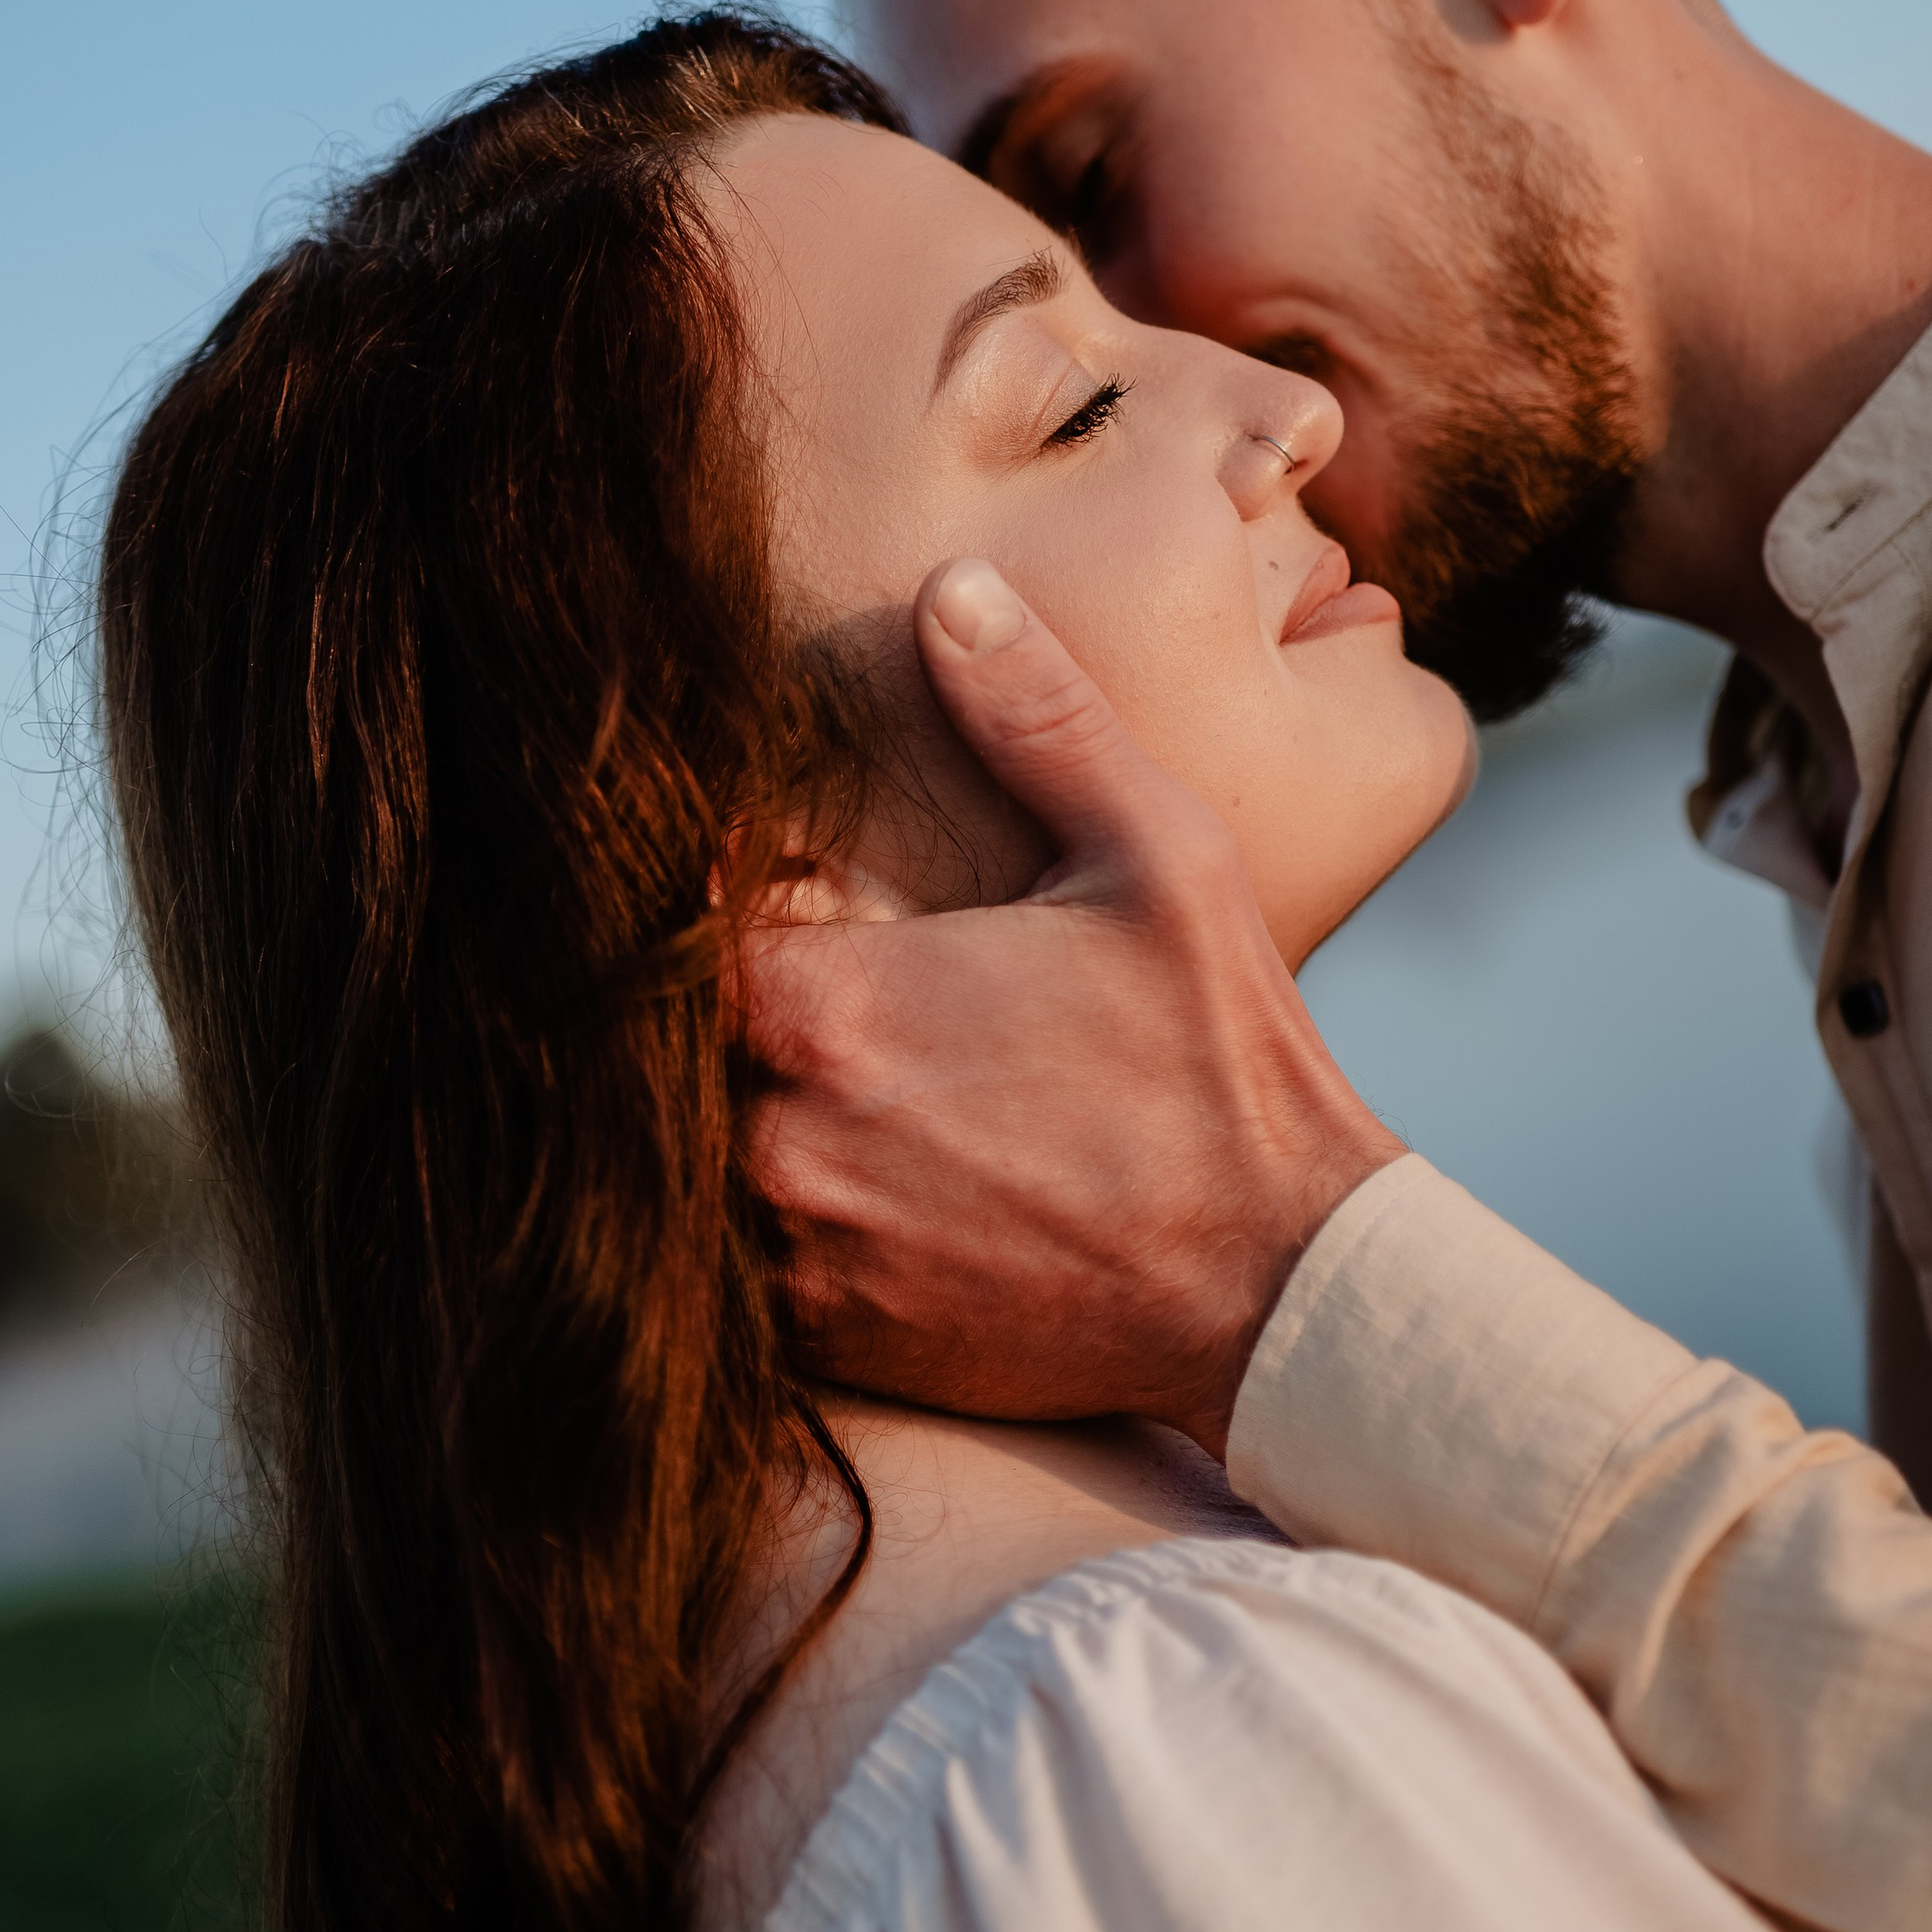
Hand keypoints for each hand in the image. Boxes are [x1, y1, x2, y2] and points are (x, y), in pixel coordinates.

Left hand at [744, 560, 1403, 1459]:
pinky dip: (746, 1226)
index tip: (704, 885)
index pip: (658, 936)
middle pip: (649, 1057)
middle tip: (730, 982)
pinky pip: (723, 1277)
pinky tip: (811, 1181)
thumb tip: (954, 591)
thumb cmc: (1222, 1065)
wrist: (1281, 1290)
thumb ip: (1036, 719)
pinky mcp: (828, 1340)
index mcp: (828, 1005)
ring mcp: (795, 1252)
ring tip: (767, 1081)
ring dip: (704, 1124)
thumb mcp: (1154, 858)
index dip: (667, 908)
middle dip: (681, 1017)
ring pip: (673, 1171)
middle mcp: (780, 1137)